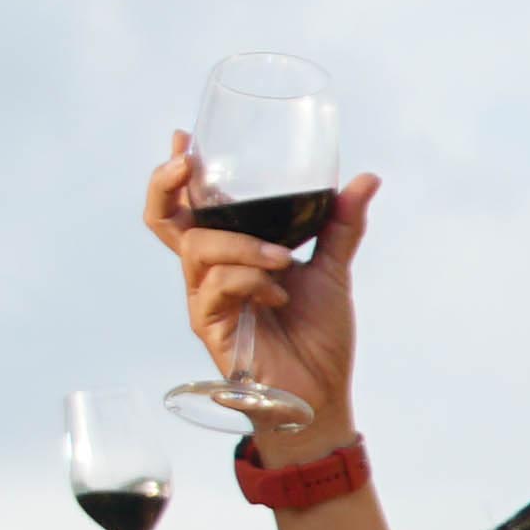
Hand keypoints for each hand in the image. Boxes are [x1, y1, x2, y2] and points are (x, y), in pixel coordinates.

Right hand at [143, 149, 372, 449]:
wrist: (321, 391)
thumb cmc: (317, 337)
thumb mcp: (332, 270)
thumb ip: (340, 225)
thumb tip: (366, 180)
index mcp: (229, 256)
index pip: (191, 208)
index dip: (178, 175)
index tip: (183, 137)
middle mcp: (208, 273)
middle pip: (164, 221)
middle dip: (167, 187)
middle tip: (185, 164)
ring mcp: (205, 298)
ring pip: (199, 247)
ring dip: (243, 245)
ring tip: (284, 259)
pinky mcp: (210, 324)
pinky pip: (219, 285)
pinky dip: (253, 280)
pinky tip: (280, 295)